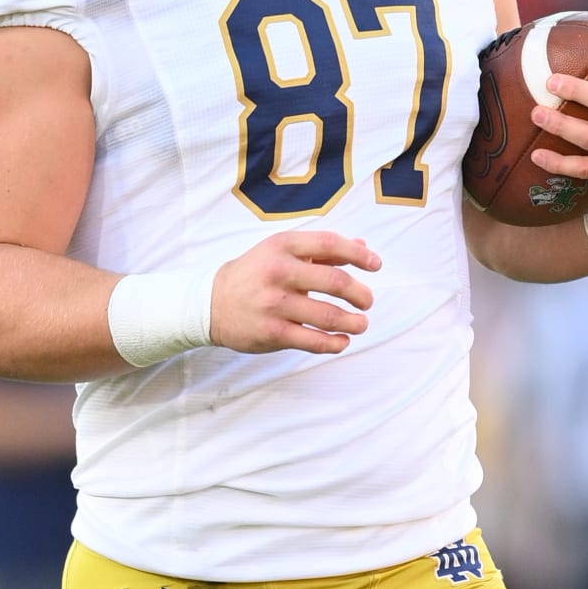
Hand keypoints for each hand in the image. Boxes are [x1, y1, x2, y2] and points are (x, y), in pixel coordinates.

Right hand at [209, 231, 379, 354]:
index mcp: (283, 245)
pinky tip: (342, 341)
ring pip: (328, 316)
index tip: (376, 265)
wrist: (211, 303)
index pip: (330, 244)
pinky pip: (313, 341)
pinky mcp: (272, 332)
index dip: (359, 254)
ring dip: (353, 323)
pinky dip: (334, 343)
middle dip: (360, 294)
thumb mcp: (283, 251)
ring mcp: (275, 304)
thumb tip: (362, 247)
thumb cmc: (255, 273)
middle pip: (335, 281)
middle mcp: (279, 272)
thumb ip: (322, 250)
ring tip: (360, 324)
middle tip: (368, 302)